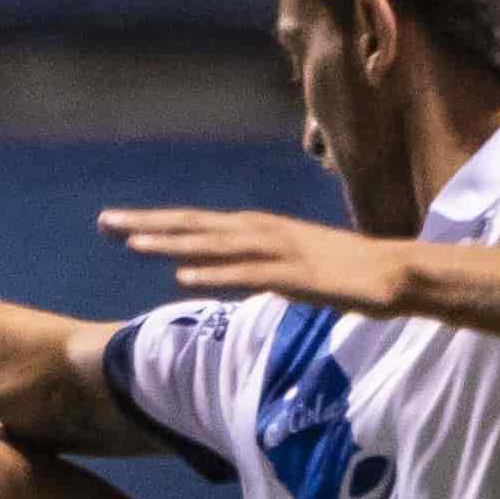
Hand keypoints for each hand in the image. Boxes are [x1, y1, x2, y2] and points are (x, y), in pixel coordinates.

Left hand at [101, 208, 413, 312]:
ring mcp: (278, 250)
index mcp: (261, 230)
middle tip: (104, 222)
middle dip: (149, 224)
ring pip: (214, 244)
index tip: (118, 224)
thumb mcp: (293, 268)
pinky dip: (213, 272)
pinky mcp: (295, 274)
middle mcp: (263, 231)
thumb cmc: (347, 273)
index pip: (199, 224)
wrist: (395, 273)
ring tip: (131, 243)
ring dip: (173, 242)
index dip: (158, 223)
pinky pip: (246, 273)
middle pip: (196, 226)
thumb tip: (235, 275)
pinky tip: (182, 275)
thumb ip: (261, 267)